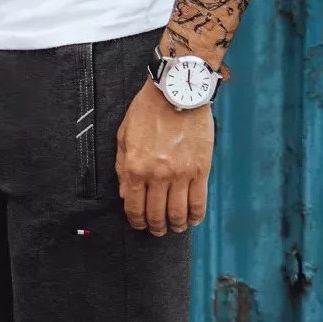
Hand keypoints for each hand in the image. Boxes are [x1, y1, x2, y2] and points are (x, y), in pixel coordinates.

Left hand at [115, 81, 213, 234]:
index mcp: (135, 168)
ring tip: (175, 227)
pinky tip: (193, 220)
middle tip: (158, 230)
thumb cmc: (148, 110)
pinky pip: (198, 201)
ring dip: (176, 226)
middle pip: (156, 215)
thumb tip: (126, 196)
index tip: (140, 225)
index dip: (136, 222)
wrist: (177, 91)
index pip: (134, 208)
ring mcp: (180, 174)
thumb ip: (122, 169)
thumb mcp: (124, 137)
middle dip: (156, 227)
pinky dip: (195, 216)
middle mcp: (157, 175)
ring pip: (178, 213)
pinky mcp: (200, 169)